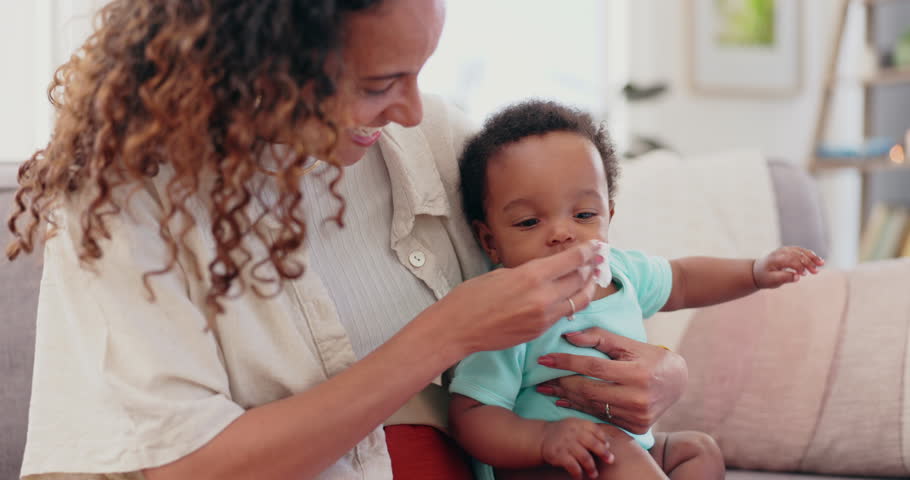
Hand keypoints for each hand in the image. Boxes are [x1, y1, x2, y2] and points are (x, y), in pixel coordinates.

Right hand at [427, 240, 604, 357]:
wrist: (457, 328)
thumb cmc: (471, 297)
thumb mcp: (501, 274)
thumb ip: (529, 272)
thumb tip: (546, 271)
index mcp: (531, 276)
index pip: (571, 260)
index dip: (588, 251)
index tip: (597, 245)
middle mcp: (543, 297)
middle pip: (580, 279)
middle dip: (592, 267)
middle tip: (599, 259)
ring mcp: (543, 317)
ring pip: (579, 300)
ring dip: (588, 287)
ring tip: (592, 277)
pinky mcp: (540, 332)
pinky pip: (563, 315)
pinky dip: (572, 303)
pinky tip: (571, 296)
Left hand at [535, 328, 686, 434]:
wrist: (677, 383)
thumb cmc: (649, 358)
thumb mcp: (629, 343)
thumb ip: (600, 337)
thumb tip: (568, 336)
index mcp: (638, 373)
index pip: (594, 367)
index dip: (566, 362)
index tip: (544, 359)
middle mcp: (639, 397)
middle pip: (589, 390)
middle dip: (561, 383)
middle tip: (541, 378)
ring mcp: (638, 416)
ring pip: (592, 406)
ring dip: (566, 397)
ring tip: (547, 390)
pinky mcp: (636, 427)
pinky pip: (601, 417)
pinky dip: (581, 409)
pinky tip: (565, 402)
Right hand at [539, 418, 613, 479]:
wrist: (542, 436)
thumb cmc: (564, 433)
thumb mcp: (575, 425)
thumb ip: (589, 432)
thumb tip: (608, 445)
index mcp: (579, 424)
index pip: (595, 430)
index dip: (603, 439)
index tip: (608, 447)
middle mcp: (573, 432)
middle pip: (592, 443)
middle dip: (603, 453)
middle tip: (611, 460)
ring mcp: (566, 443)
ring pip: (584, 457)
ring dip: (591, 468)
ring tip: (594, 475)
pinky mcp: (558, 454)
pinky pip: (572, 466)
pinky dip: (577, 473)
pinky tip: (579, 477)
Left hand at [752, 246, 823, 288]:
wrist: (756, 271)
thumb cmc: (764, 277)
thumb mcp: (771, 280)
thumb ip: (784, 278)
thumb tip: (798, 277)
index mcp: (774, 259)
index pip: (789, 259)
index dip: (798, 266)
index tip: (803, 275)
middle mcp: (780, 252)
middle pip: (797, 254)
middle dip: (808, 262)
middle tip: (816, 272)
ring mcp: (784, 250)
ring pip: (800, 250)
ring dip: (812, 257)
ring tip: (822, 263)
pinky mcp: (788, 251)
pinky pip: (800, 250)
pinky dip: (809, 254)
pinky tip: (818, 260)